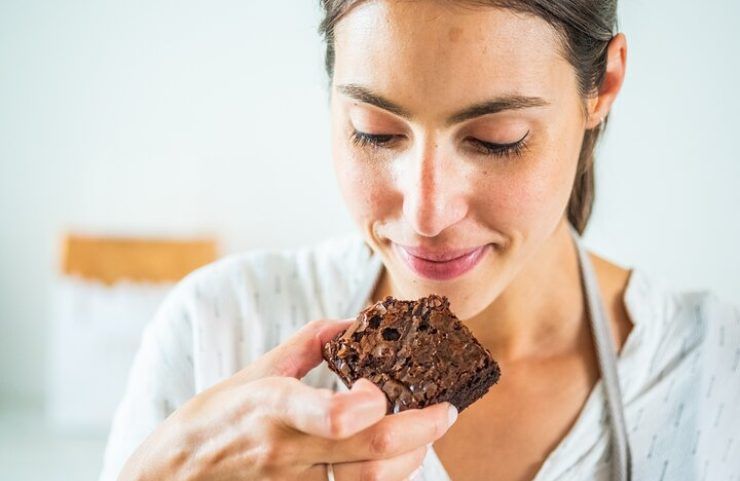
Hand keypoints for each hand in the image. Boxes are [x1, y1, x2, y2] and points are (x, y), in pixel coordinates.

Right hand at [118, 318, 457, 480]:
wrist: (174, 476)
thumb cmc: (215, 421)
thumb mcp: (255, 372)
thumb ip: (307, 345)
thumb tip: (352, 322)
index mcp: (274, 407)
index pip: (332, 415)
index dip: (371, 406)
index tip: (387, 387)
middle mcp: (288, 451)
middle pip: (370, 453)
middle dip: (421, 431)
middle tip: (444, 412)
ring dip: (409, 460)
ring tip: (423, 436)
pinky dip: (383, 477)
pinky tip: (393, 461)